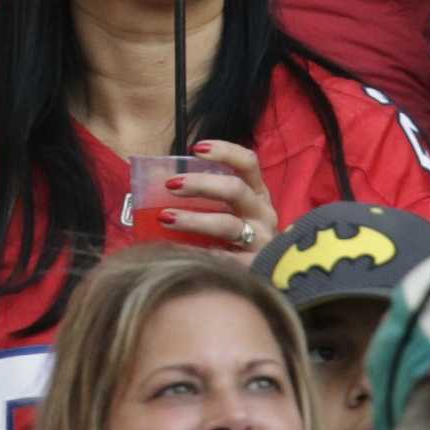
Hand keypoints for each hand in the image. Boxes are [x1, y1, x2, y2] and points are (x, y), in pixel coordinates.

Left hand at [144, 137, 279, 254]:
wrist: (267, 280)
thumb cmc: (237, 238)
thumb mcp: (230, 211)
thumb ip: (205, 196)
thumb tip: (162, 183)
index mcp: (257, 193)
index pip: (248, 163)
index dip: (224, 151)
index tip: (195, 149)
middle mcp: (263, 213)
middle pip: (235, 190)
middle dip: (200, 184)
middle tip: (170, 184)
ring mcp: (260, 240)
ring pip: (227, 225)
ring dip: (192, 220)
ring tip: (165, 217)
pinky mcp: (254, 267)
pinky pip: (223, 258)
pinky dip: (198, 253)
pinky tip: (176, 252)